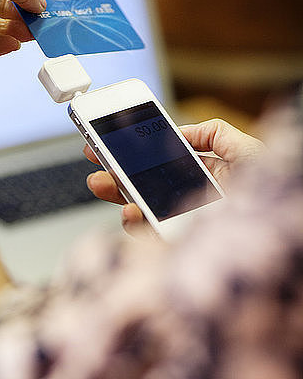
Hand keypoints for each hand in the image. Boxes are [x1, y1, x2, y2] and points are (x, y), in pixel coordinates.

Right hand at [84, 119, 264, 233]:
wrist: (286, 230)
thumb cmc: (276, 189)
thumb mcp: (247, 150)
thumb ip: (214, 134)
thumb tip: (181, 131)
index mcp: (204, 178)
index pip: (161, 165)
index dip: (134, 154)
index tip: (110, 143)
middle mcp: (192, 202)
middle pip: (147, 188)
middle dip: (116, 175)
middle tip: (94, 164)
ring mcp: (187, 226)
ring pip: (145, 214)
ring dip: (120, 200)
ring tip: (104, 185)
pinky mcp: (186, 247)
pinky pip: (155, 240)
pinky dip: (138, 227)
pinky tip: (131, 213)